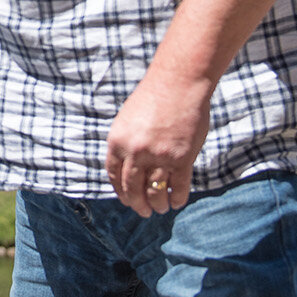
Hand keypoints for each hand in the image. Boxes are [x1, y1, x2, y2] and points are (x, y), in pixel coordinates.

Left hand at [105, 69, 212, 216]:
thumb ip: (125, 143)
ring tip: (161, 209)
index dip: (120, 191)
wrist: (178, 84)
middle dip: (137, 204)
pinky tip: (177, 202)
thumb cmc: (153, 98)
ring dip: (157, 204)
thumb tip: (127, 168)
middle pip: (133, 188)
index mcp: (117, 141)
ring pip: (155, 192)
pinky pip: (178, 187)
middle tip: (143, 212)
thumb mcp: (127, 120)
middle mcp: (135, 152)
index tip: (126, 200)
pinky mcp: (182, 158)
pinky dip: (177, 198)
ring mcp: (159, 156)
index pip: (114, 175)